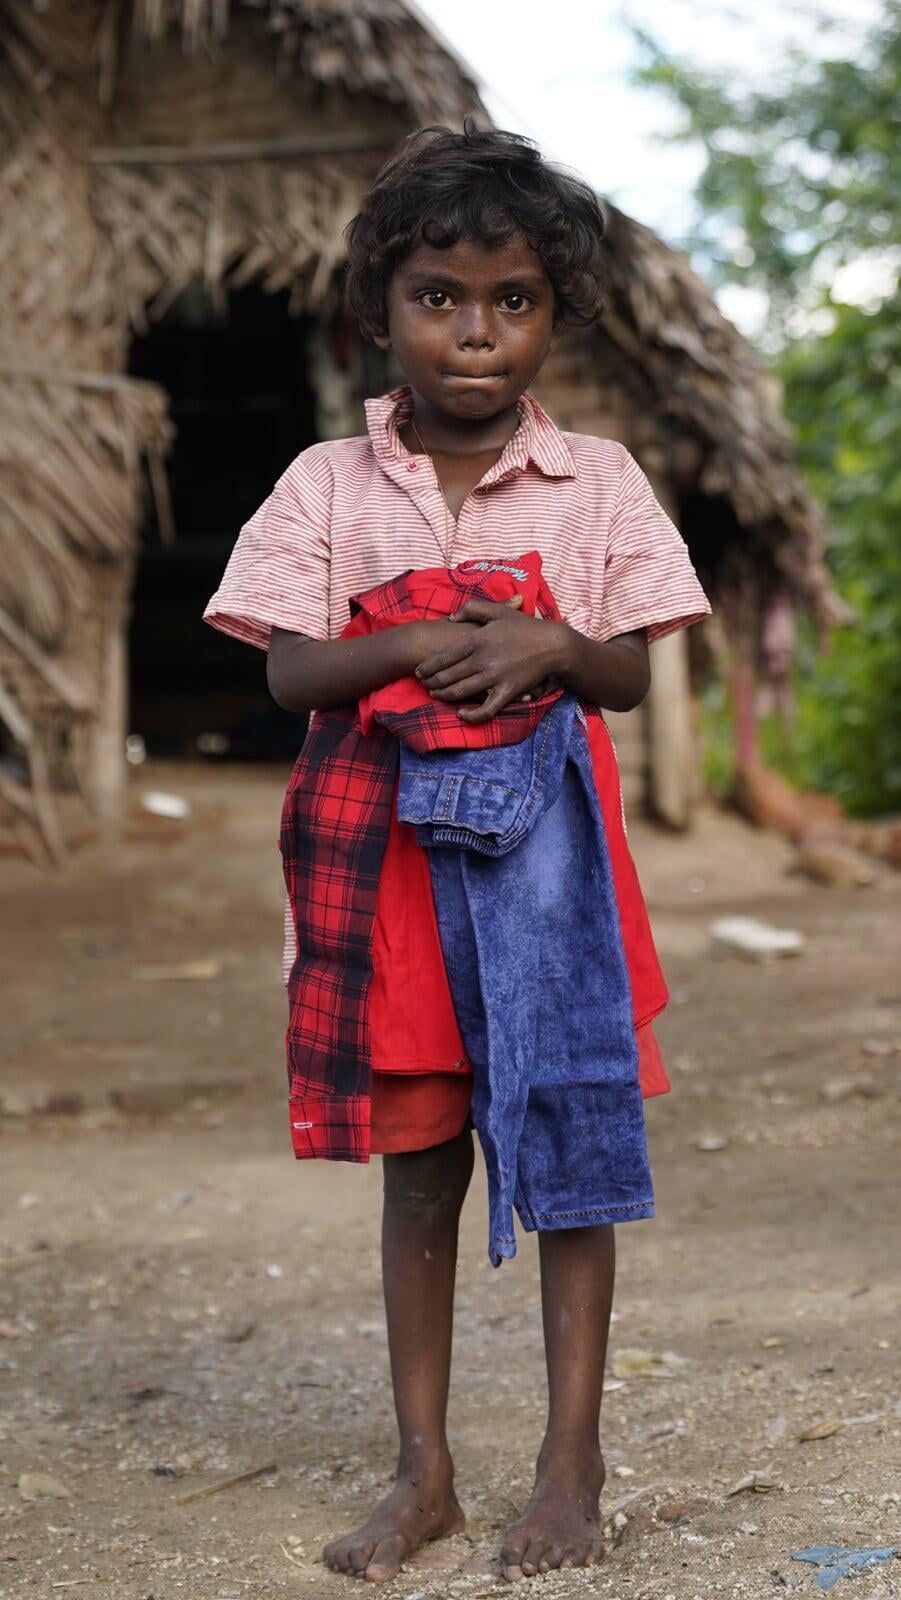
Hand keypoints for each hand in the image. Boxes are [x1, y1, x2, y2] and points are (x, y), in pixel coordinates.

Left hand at [415, 598, 565, 722]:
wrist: (553, 645)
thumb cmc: (525, 626)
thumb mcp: (497, 610)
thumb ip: (472, 609)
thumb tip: (451, 618)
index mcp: (476, 640)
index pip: (443, 657)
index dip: (427, 667)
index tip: (418, 671)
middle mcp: (481, 660)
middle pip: (447, 676)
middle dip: (430, 682)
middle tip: (422, 685)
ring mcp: (494, 678)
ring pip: (460, 692)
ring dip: (443, 696)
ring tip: (434, 695)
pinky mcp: (507, 692)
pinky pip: (486, 709)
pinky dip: (471, 715)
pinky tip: (462, 714)